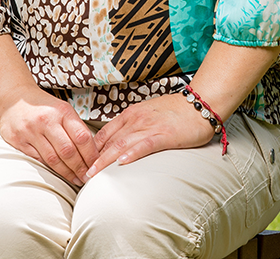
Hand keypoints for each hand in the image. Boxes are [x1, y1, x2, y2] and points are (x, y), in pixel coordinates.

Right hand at [0, 93, 99, 186]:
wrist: (13, 97)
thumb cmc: (43, 106)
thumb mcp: (62, 109)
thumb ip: (75, 127)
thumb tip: (92, 150)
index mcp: (61, 111)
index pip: (81, 136)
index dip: (91, 154)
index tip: (96, 165)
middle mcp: (46, 120)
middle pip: (68, 151)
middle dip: (80, 168)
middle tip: (88, 177)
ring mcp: (31, 131)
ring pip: (53, 159)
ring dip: (67, 172)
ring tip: (76, 179)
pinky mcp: (19, 141)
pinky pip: (38, 160)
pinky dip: (51, 169)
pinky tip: (59, 173)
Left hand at [85, 94, 214, 179]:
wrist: (200, 103)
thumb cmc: (176, 111)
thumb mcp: (148, 114)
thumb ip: (133, 127)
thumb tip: (118, 144)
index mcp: (131, 114)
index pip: (104, 133)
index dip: (91, 150)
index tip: (80, 164)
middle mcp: (136, 119)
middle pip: (109, 141)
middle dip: (93, 159)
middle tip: (80, 175)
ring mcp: (149, 126)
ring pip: (121, 144)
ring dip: (105, 160)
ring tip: (93, 174)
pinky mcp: (164, 135)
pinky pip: (145, 145)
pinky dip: (132, 153)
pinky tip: (122, 162)